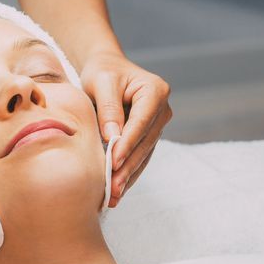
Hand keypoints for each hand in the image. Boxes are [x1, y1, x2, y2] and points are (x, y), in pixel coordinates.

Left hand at [80, 51, 171, 207]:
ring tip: (113, 195)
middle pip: (145, 142)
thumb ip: (108, 108)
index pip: (141, 122)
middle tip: (112, 187)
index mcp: (155, 90)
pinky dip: (129, 172)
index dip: (128, 144)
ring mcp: (158, 123)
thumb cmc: (103, 72)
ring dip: (129, 175)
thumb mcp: (102, 82)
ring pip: (144, 154)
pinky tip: (118, 189)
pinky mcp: (149, 135)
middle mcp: (162, 109)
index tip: (113, 162)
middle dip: (128, 166)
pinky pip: (140, 156)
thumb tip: (112, 137)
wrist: (107, 68)